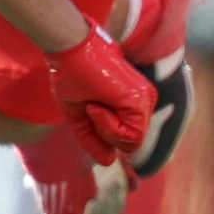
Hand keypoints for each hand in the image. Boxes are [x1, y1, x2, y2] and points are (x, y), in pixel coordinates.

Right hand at [45, 26, 153, 163]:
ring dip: (106, 130)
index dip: (103, 135)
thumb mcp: (80, 115)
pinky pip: (130, 136)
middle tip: (91, 108)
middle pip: (130, 143)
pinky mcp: (140, 100)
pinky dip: (109, 128)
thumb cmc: (70, 77)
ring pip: (132, 143)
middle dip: (106, 134)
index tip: (89, 111)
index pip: (124, 139)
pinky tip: (97, 106)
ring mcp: (145, 100)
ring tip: (94, 105)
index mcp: (132, 103)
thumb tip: (110, 162)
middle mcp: (143, 101)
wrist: (69, 52)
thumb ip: (95, 138)